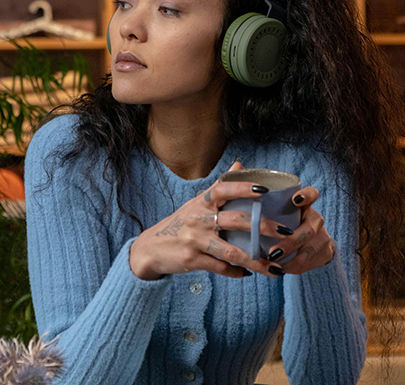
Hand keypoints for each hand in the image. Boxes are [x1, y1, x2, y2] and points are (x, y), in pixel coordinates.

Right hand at [129, 160, 290, 280]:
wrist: (152, 247)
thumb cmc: (181, 223)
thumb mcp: (196, 203)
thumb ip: (219, 186)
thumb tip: (240, 163)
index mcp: (201, 203)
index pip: (223, 190)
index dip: (242, 188)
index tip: (264, 190)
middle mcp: (198, 219)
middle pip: (234, 220)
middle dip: (262, 227)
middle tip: (285, 232)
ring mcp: (195, 240)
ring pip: (231, 251)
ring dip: (256, 260)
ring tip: (275, 267)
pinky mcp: (193, 260)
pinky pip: (220, 267)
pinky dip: (236, 271)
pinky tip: (249, 273)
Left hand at [266, 187, 335, 273]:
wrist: (310, 242)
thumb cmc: (284, 222)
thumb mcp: (277, 211)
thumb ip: (261, 203)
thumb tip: (238, 183)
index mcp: (304, 204)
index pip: (312, 194)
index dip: (306, 196)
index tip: (295, 199)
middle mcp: (315, 218)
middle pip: (308, 229)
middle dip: (290, 243)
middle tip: (272, 252)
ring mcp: (323, 236)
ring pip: (309, 249)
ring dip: (291, 258)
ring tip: (273, 263)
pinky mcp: (326, 252)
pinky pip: (311, 262)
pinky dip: (294, 267)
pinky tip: (281, 269)